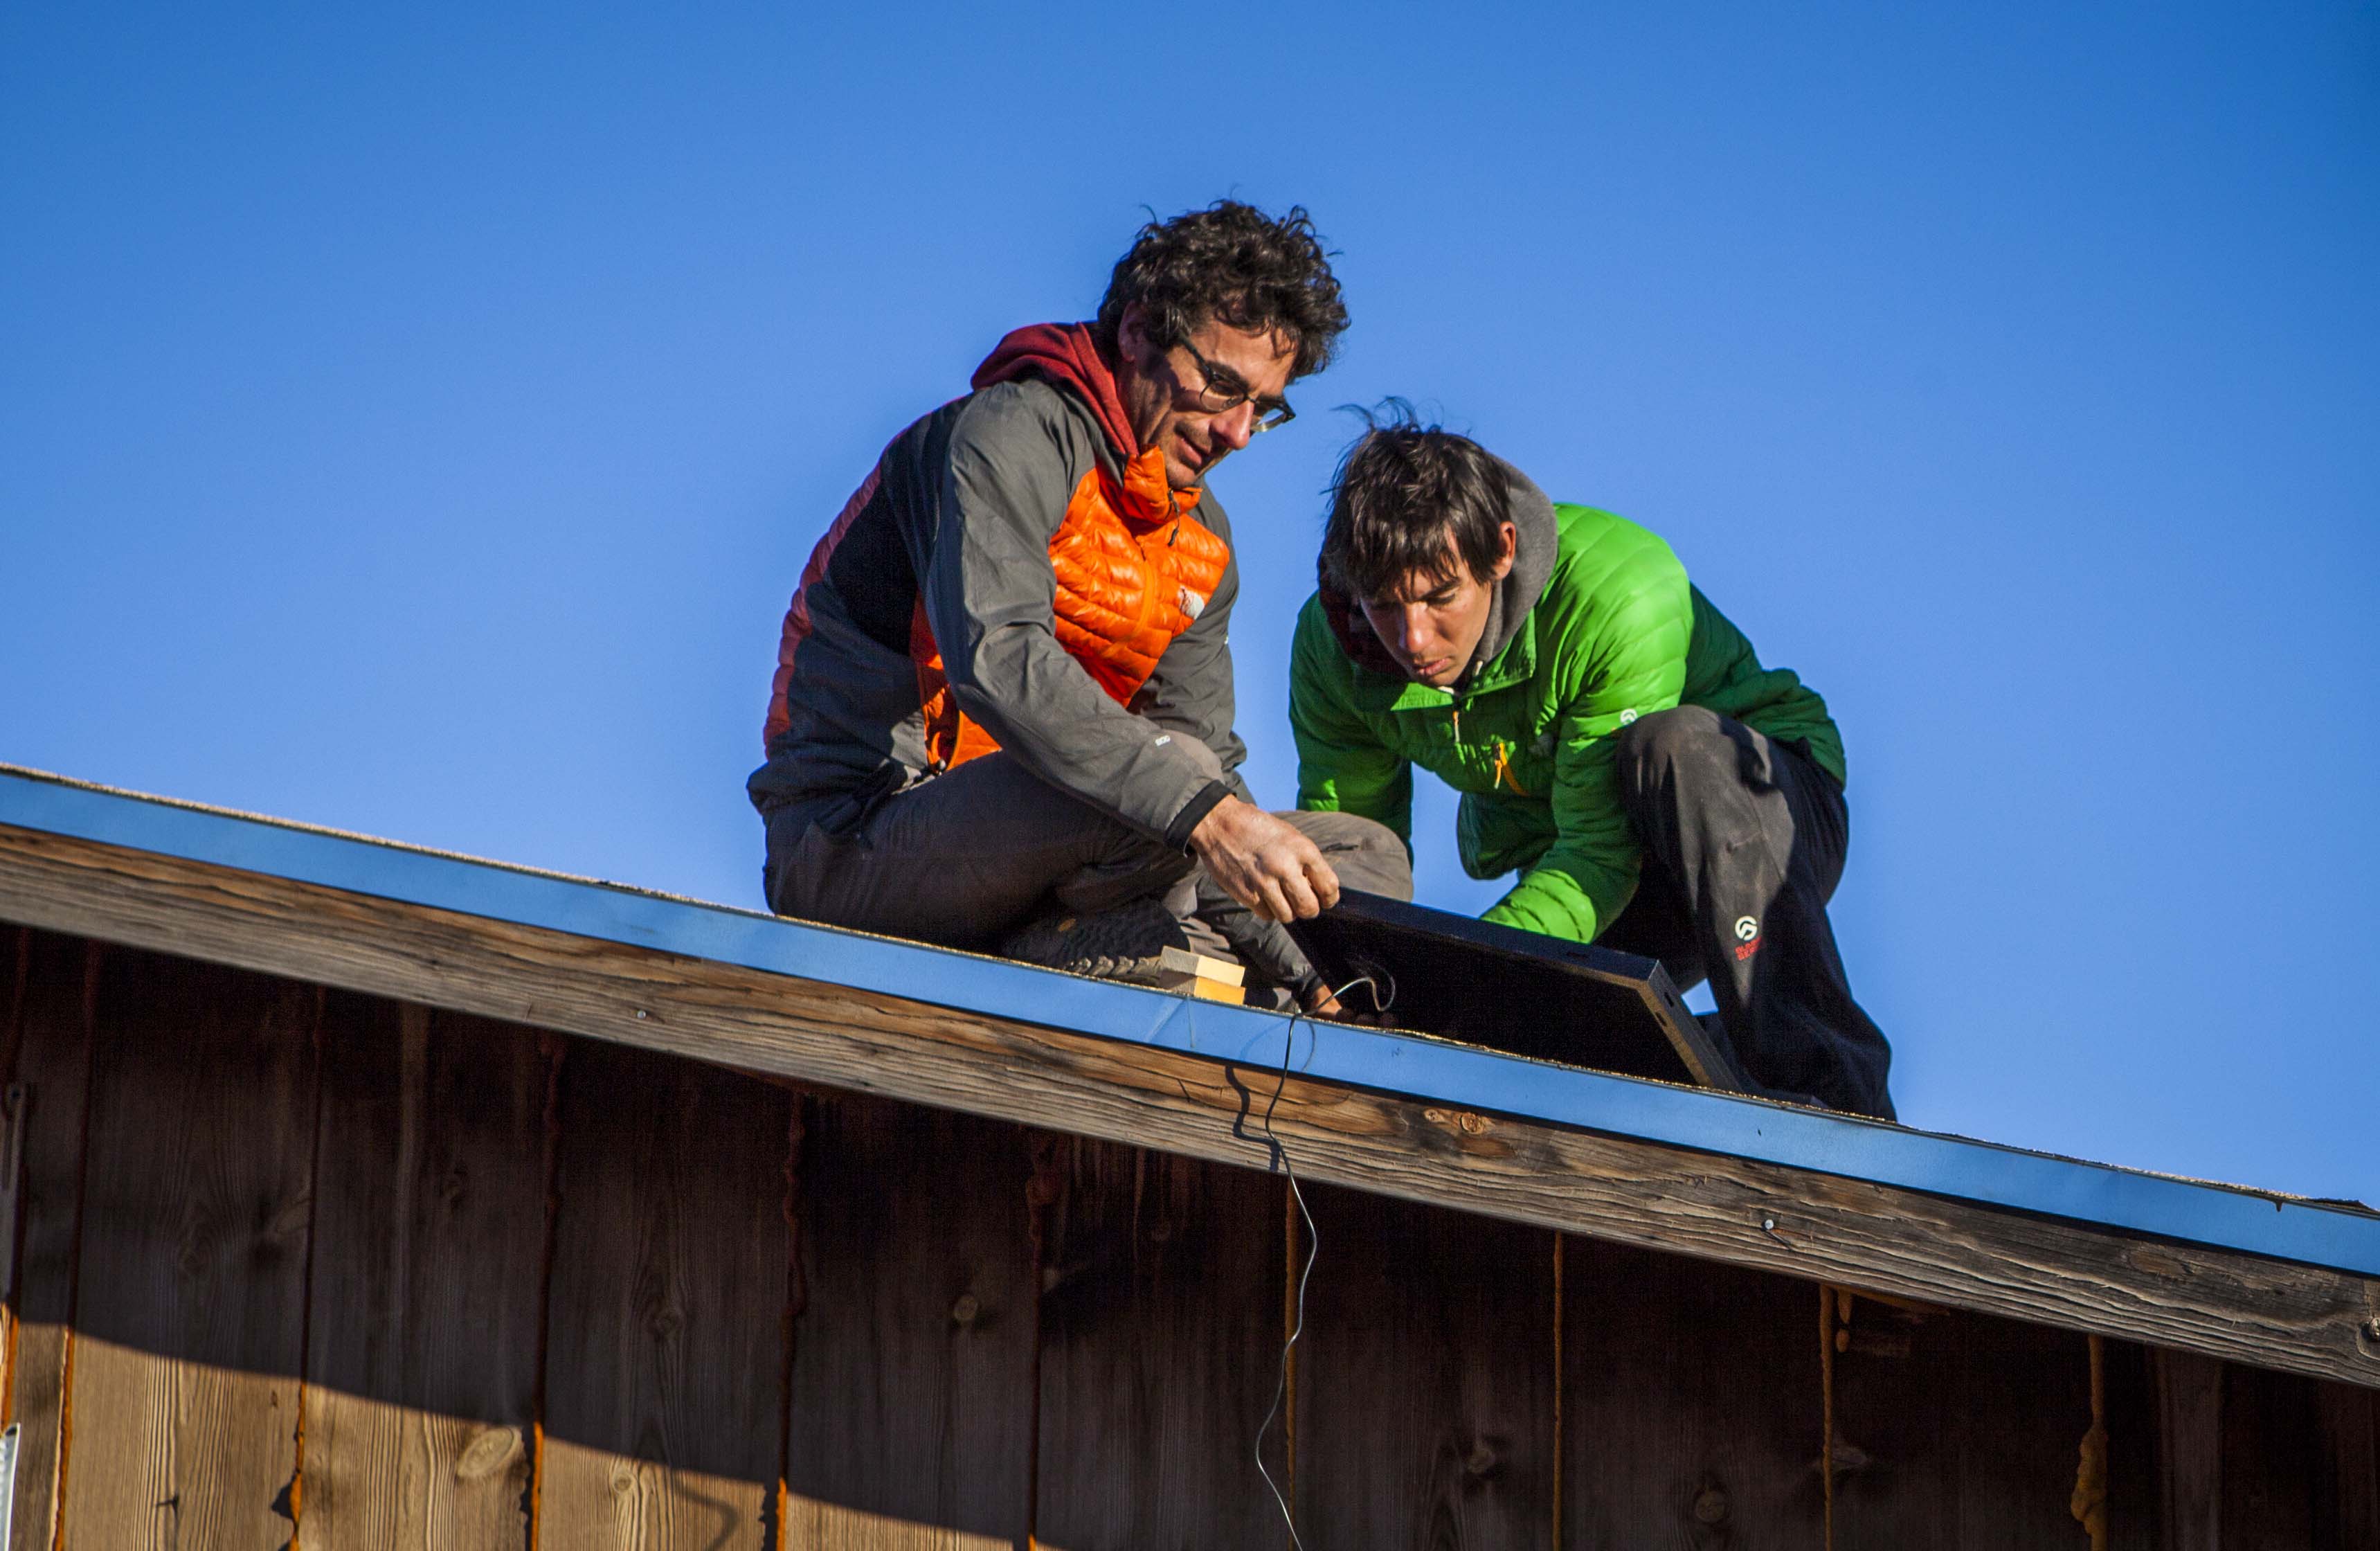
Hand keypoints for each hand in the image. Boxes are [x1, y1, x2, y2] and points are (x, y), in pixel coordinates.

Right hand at [1189, 798, 1341, 922]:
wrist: (1222, 825)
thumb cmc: (1260, 830)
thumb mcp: (1291, 837)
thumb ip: (1306, 863)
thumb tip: (1318, 890)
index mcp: (1303, 850)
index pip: (1329, 886)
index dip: (1329, 898)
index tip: (1325, 899)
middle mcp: (1285, 867)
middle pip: (1309, 908)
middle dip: (1309, 909)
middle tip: (1303, 903)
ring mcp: (1265, 882)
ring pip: (1288, 916)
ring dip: (1287, 911)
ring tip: (1281, 897)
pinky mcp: (1247, 894)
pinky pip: (1266, 915)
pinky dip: (1268, 909)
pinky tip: (1264, 895)